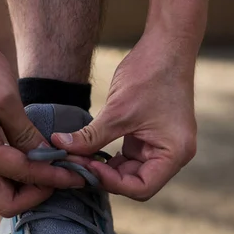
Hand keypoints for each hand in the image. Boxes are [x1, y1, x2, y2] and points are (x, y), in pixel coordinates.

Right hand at [0, 29, 84, 216]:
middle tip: (64, 175)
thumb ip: (26, 134)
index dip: (54, 178)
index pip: (22, 177)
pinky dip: (15, 173)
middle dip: (38, 193)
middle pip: (6, 202)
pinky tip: (34, 157)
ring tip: (54, 167)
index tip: (79, 175)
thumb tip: (49, 159)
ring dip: (27, 185)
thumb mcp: (5, 96)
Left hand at [51, 38, 196, 200]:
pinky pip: (127, 158)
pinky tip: (88, 150)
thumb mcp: (118, 111)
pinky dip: (108, 157)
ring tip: (78, 156)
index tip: (86, 168)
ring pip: (128, 172)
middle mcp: (172, 155)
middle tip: (75, 163)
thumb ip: (90, 136)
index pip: (141, 189)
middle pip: (134, 184)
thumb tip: (59, 147)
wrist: (166, 45)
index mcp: (174, 154)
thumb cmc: (150, 75)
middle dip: (104, 177)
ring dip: (104, 168)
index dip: (111, 183)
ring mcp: (161, 147)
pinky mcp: (149, 138)